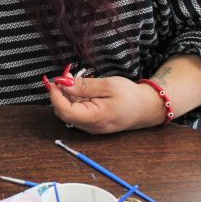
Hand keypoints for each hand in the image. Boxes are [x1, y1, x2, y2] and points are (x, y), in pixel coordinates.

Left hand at [44, 74, 166, 133]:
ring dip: (66, 95)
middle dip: (59, 93)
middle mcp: (90, 126)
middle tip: (65, 75)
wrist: (146, 108)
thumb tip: (62, 83)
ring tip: (74, 79)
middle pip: (63, 112)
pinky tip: (80, 88)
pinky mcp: (91, 123)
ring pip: (68, 111)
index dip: (55, 95)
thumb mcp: (108, 85)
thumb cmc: (130, 96)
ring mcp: (90, 126)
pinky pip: (75, 111)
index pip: (65, 111)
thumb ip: (84, 86)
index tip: (54, 80)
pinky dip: (73, 99)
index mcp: (95, 118)